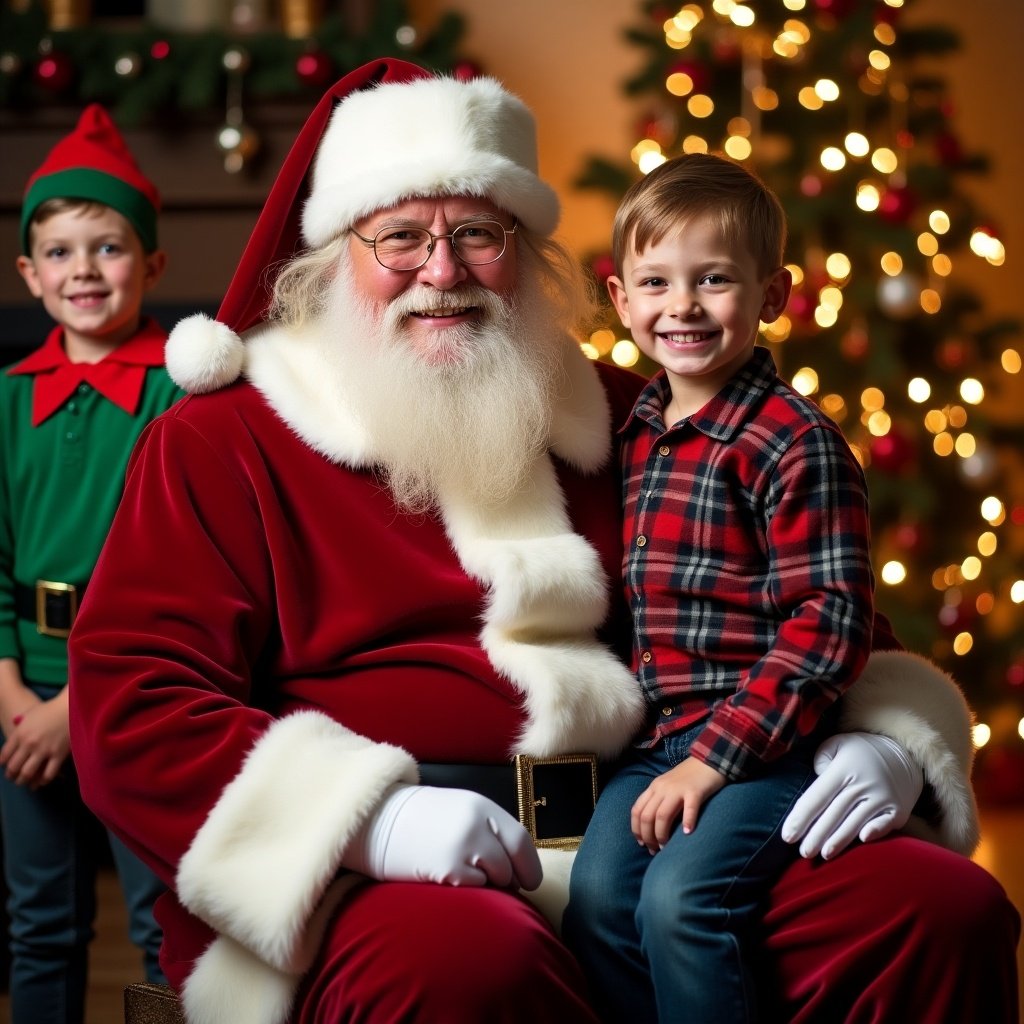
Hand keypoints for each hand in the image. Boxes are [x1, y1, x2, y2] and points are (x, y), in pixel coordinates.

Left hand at [0, 688, 70, 788]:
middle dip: (11, 775)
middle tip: (13, 777)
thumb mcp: (30, 713)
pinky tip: (42, 780)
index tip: (6, 766)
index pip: (4, 756)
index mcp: (20, 733)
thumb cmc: (50, 709)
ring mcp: (44, 750)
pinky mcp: (59, 754)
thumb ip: (20, 723)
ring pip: (28, 773)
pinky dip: (43, 780)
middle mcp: (29, 744)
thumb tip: (13, 726)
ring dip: (24, 781)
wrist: (71, 707)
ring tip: (25, 782)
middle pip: (13, 767)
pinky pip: (48, 774)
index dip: (3, 764)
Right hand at [343, 784, 542, 889]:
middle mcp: (477, 824)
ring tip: (464, 874)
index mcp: (482, 806)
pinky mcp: (448, 869)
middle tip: (501, 885)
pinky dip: (467, 889)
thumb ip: (489, 829)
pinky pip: (474, 888)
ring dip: (488, 884)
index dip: (529, 865)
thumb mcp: (460, 810)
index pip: (521, 839)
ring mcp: (463, 847)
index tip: (530, 881)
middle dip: (510, 879)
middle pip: (511, 864)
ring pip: (495, 879)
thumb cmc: (422, 818)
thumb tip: (515, 867)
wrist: (378, 821)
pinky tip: (447, 877)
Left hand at [631, 756, 726, 853]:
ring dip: (662, 835)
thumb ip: (659, 801)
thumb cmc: (688, 778)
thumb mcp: (667, 786)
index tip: (642, 843)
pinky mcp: (695, 791)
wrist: (708, 760)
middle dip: (648, 836)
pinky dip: (687, 823)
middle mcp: (662, 788)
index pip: (637, 810)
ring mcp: (678, 789)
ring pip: (662, 815)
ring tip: (666, 847)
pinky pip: (689, 809)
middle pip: (647, 816)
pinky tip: (688, 834)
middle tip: (655, 850)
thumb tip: (651, 827)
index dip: (637, 829)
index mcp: (654, 787)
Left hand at [781, 732, 922, 859]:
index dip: (801, 817)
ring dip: (839, 840)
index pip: (817, 797)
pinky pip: (885, 823)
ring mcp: (881, 798)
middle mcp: (862, 784)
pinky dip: (875, 830)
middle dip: (816, 835)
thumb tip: (815, 779)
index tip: (787, 836)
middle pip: (834, 814)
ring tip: (823, 854)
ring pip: (855, 822)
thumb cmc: (859, 752)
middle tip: (803, 853)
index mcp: (843, 770)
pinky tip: (862, 840)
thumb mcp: (837, 744)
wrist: (903, 753)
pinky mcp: (897, 810)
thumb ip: (821, 759)